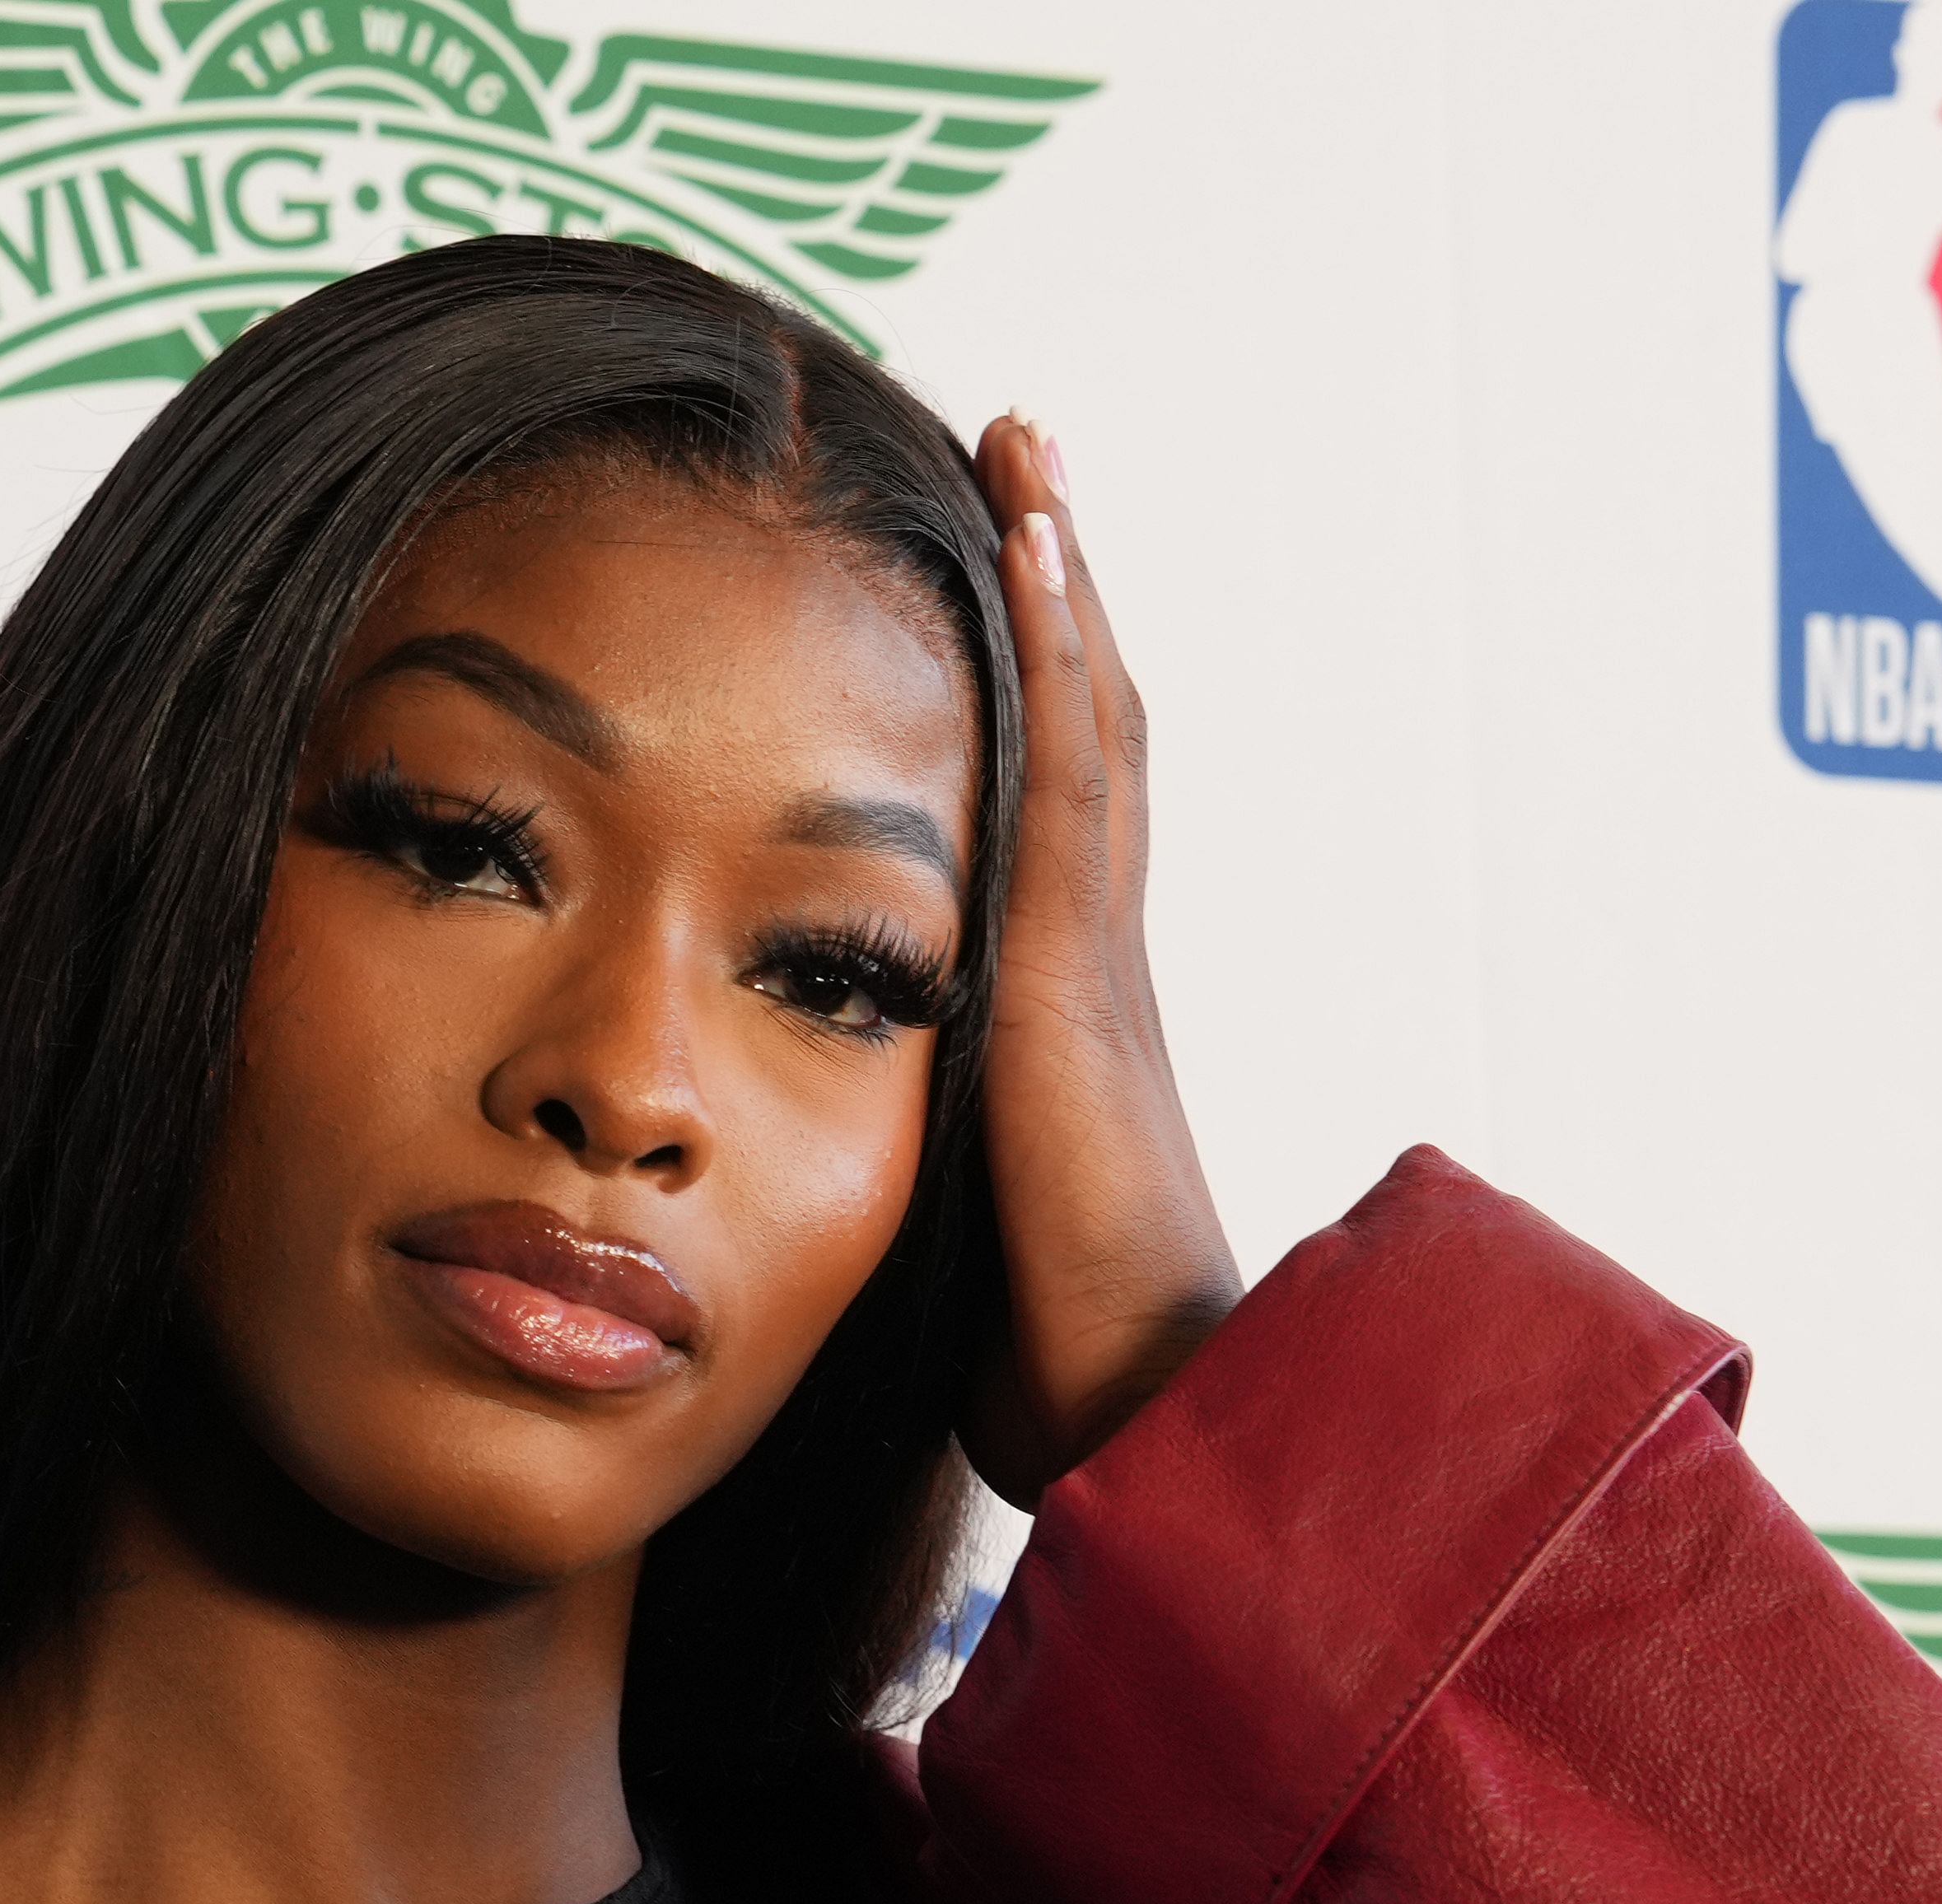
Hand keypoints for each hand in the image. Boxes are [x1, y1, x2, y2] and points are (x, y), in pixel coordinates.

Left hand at [961, 414, 1238, 1502]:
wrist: (1149, 1418)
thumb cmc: (1050, 1369)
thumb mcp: (947, 1242)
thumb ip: (897, 1183)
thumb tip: (792, 1192)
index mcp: (1061, 1026)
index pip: (1042, 832)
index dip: (1030, 711)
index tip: (986, 604)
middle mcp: (1095, 966)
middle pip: (1083, 741)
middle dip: (1053, 607)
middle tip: (1017, 466)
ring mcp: (1098, 956)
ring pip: (1088, 724)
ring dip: (1057, 581)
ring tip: (1022, 447)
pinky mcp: (1079, 966)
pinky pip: (1068, 770)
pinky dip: (1058, 644)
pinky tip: (1030, 534)